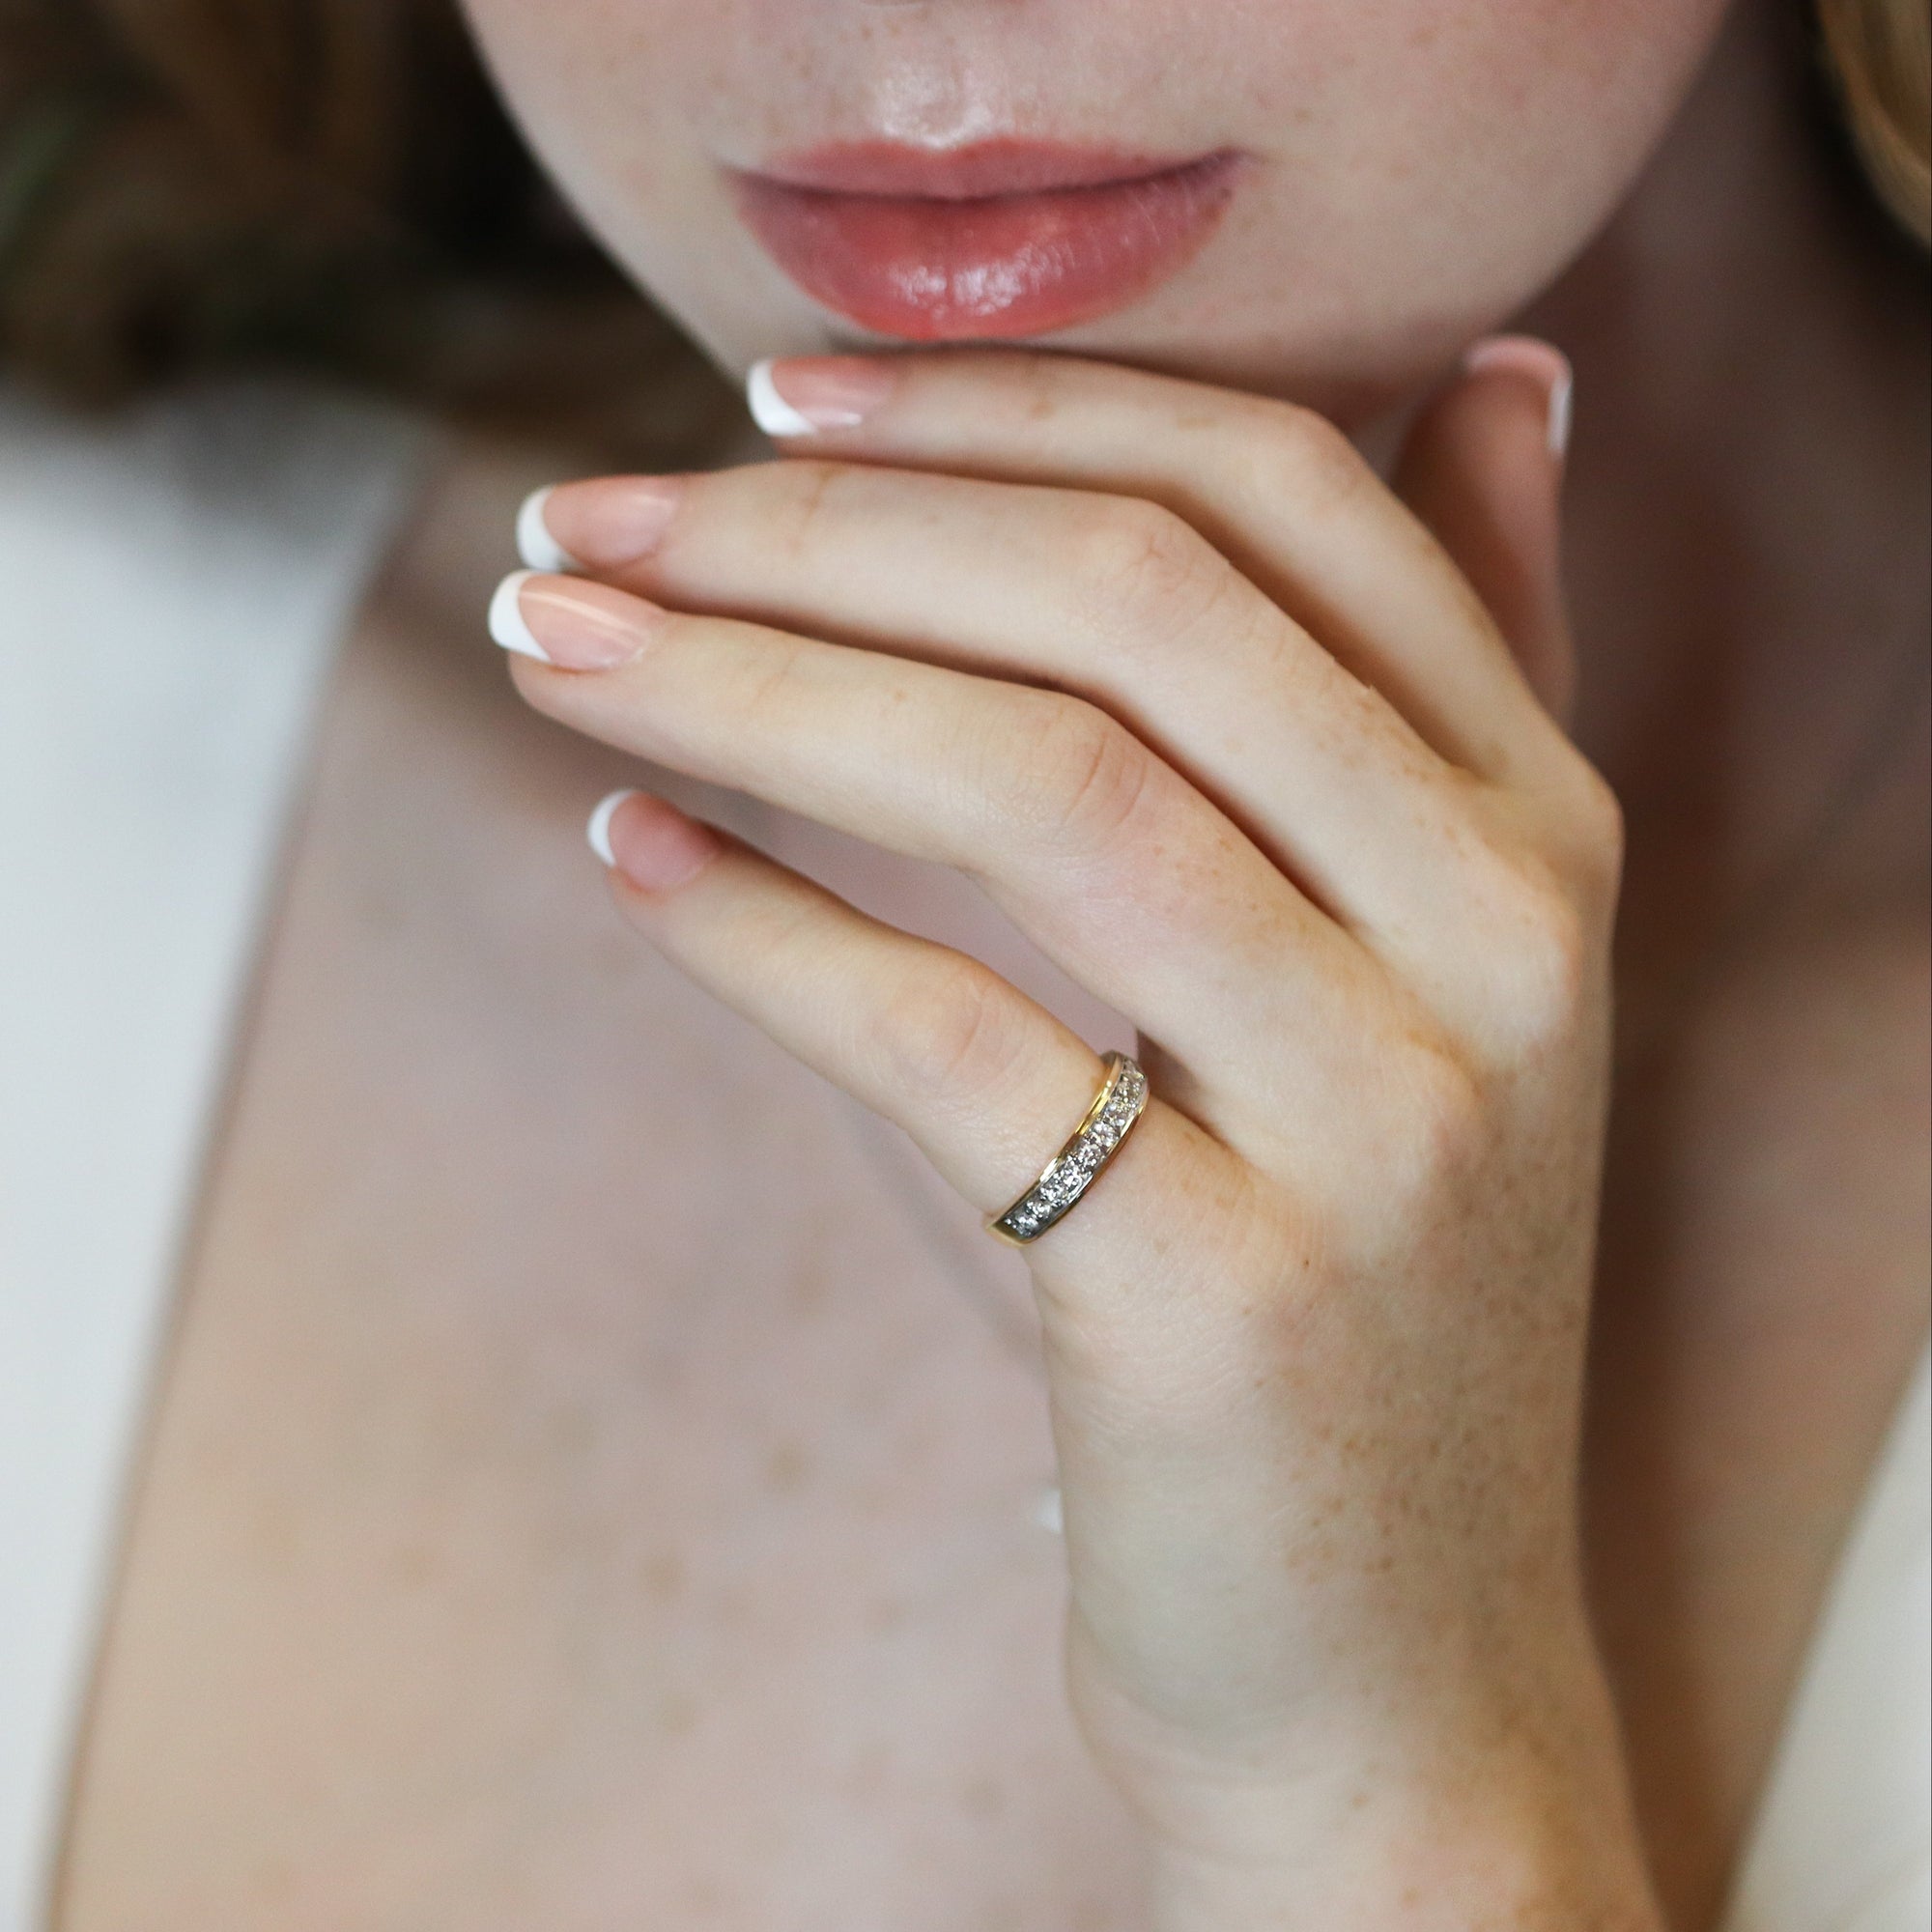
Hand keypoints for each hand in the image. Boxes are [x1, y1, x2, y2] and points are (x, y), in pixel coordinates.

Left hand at [494, 349, 1657, 1926]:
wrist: (1389, 1648)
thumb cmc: (1353, 1267)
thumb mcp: (1442, 956)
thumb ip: (1454, 681)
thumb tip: (1513, 378)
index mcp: (1539, 818)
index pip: (1279, 494)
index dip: (1008, 407)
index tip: (769, 400)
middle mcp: (1501, 938)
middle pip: (1135, 608)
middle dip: (821, 529)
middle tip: (577, 515)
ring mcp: (1387, 1121)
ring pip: (1039, 786)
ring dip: (751, 686)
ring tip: (551, 642)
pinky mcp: (1232, 1305)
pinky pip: (951, 1040)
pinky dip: (758, 926)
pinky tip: (623, 850)